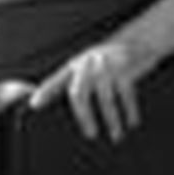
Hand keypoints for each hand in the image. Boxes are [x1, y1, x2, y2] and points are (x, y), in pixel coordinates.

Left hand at [29, 37, 158, 141]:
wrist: (139, 38)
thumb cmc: (110, 60)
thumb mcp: (90, 66)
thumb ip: (77, 82)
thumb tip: (60, 105)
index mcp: (75, 64)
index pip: (56, 80)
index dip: (44, 92)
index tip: (34, 105)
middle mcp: (88, 63)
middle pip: (79, 93)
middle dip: (84, 117)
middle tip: (90, 134)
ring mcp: (106, 64)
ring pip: (105, 98)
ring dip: (112, 120)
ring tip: (116, 135)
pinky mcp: (125, 66)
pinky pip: (126, 94)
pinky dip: (130, 111)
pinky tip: (131, 122)